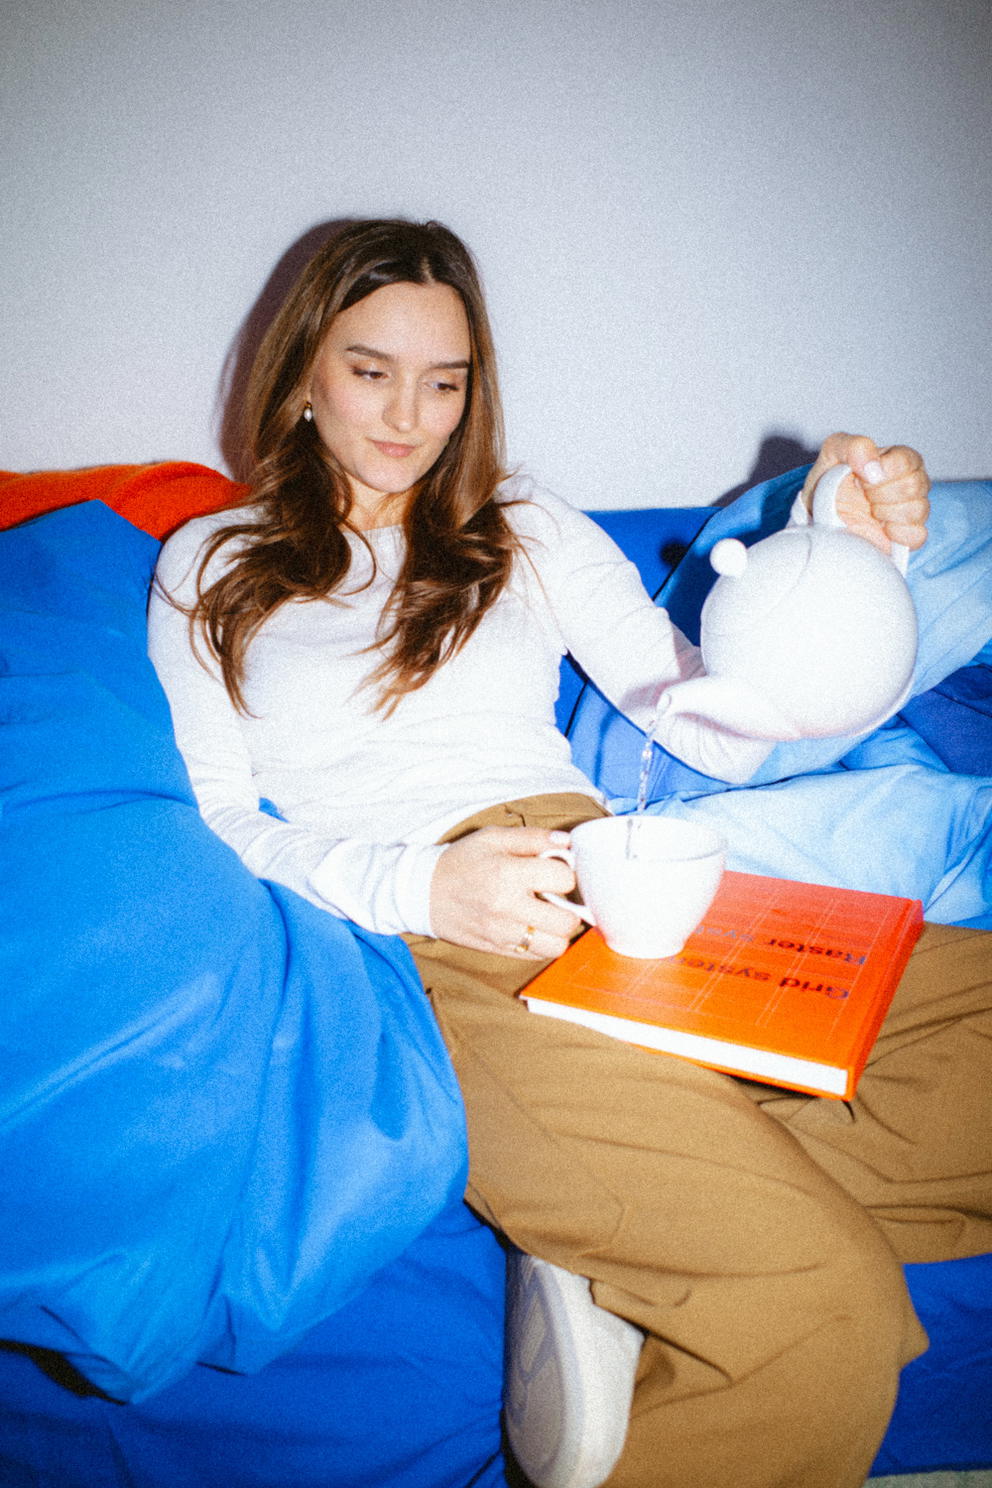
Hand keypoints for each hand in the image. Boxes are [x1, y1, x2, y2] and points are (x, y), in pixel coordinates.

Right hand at [429, 826, 581, 958]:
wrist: (423, 892)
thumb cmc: (461, 862)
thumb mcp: (493, 838)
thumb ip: (533, 838)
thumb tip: (567, 843)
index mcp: (508, 874)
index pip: (564, 880)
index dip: (566, 873)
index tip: (554, 872)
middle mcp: (508, 908)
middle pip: (566, 921)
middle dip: (568, 907)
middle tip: (555, 897)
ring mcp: (503, 934)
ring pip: (557, 946)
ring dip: (558, 931)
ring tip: (546, 915)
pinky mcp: (498, 950)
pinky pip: (538, 956)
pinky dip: (542, 943)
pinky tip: (531, 926)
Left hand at [800, 433, 929, 554]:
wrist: (820, 512)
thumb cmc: (830, 480)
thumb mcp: (833, 451)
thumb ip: (854, 447)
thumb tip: (874, 468)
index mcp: (899, 459)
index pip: (906, 462)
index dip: (879, 473)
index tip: (859, 478)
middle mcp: (911, 482)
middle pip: (914, 486)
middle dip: (880, 493)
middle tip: (864, 495)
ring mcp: (911, 510)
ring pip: (918, 510)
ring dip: (886, 513)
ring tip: (871, 511)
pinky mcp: (906, 536)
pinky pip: (917, 535)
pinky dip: (896, 533)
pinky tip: (881, 528)